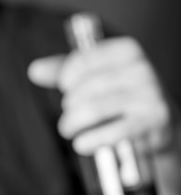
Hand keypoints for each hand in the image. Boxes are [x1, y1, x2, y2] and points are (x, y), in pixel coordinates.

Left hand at [27, 37, 174, 154]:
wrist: (160, 125)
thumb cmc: (122, 97)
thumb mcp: (96, 77)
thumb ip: (64, 71)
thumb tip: (34, 70)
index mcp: (127, 50)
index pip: (82, 61)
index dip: (66, 79)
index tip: (65, 89)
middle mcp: (141, 68)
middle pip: (86, 87)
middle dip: (69, 106)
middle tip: (68, 118)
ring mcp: (149, 95)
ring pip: (94, 109)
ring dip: (73, 124)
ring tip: (68, 131)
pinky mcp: (153, 121)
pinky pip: (113, 132)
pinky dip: (91, 140)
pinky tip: (82, 144)